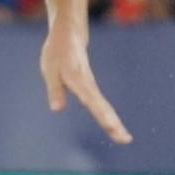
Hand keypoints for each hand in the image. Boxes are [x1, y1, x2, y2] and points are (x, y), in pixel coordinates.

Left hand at [40, 23, 131, 143]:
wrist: (69, 35)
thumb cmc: (57, 52)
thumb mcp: (50, 70)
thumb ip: (55, 89)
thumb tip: (57, 109)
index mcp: (78, 80)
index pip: (92, 100)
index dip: (102, 114)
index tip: (112, 127)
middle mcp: (88, 84)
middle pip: (103, 107)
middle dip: (114, 124)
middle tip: (125, 139)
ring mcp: (91, 86)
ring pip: (104, 107)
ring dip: (114, 124)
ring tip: (124, 139)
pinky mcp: (91, 88)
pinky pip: (101, 105)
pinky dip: (108, 118)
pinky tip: (113, 128)